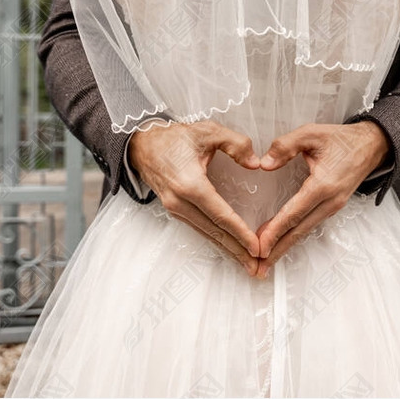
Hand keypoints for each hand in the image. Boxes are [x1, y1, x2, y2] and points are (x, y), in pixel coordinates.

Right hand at [128, 121, 262, 273]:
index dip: (240, 233)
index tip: (256, 247)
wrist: (142, 144)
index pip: (220, 215)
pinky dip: (217, 241)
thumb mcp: (207, 131)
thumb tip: (255, 164)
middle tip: (257, 267)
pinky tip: (230, 249)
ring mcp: (175, 209)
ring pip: (207, 234)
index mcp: (190, 184)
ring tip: (248, 264)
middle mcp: (180, 202)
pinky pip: (200, 229)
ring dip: (228, 250)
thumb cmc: (174, 138)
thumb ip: (235, 144)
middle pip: (214, 232)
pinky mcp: (175, 211)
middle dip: (237, 251)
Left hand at [254, 121, 390, 263]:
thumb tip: (264, 164)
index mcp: (323, 185)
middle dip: (277, 250)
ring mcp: (333, 207)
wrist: (372, 146)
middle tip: (258, 267)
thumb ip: (285, 146)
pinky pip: (309, 225)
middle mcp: (330, 202)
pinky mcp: (332, 208)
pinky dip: (293, 236)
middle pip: (299, 231)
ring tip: (265, 261)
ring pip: (304, 231)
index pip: (294, 212)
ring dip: (284, 247)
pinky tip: (280, 243)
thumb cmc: (342, 139)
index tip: (260, 245)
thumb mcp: (312, 133)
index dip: (275, 230)